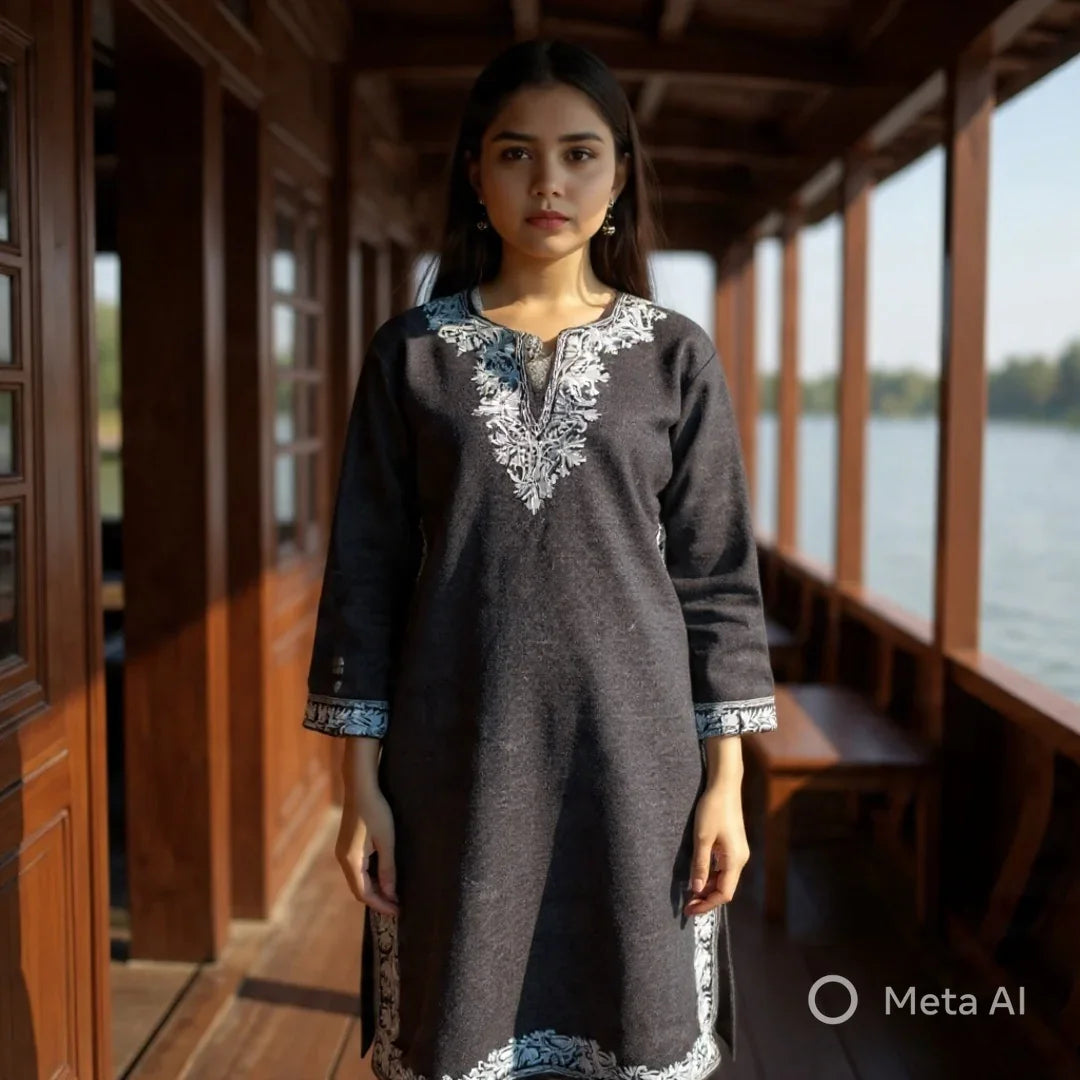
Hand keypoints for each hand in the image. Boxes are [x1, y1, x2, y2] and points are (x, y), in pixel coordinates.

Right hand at [335, 789, 399, 915]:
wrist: (360, 787)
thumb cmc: (376, 811)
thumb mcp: (386, 840)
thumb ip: (388, 868)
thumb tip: (391, 893)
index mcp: (351, 861)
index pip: (365, 894)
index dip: (381, 905)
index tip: (398, 911)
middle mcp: (343, 860)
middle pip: (359, 890)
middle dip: (378, 900)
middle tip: (398, 906)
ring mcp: (343, 852)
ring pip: (358, 880)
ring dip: (374, 889)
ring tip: (393, 894)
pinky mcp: (347, 846)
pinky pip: (357, 870)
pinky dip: (370, 878)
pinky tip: (384, 876)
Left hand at [683, 782, 749, 915]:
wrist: (725, 785)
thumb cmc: (713, 809)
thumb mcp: (702, 838)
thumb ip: (700, 865)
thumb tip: (696, 890)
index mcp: (735, 860)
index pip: (724, 893)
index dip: (707, 904)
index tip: (689, 910)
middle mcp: (740, 859)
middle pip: (726, 888)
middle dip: (707, 898)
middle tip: (686, 905)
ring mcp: (738, 852)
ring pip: (724, 878)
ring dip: (708, 888)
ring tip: (690, 893)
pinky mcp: (733, 845)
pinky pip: (724, 868)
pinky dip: (711, 876)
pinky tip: (699, 876)